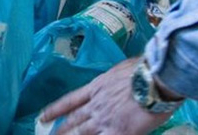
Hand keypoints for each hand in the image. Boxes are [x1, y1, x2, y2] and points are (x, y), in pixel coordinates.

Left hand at [40, 58, 172, 134]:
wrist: (154, 80)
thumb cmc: (142, 70)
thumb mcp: (119, 69)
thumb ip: (111, 79)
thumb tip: (113, 79)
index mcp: (96, 88)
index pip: (70, 101)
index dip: (55, 110)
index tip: (43, 116)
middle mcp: (97, 105)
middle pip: (74, 120)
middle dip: (60, 130)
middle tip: (48, 134)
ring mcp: (106, 120)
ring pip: (83, 133)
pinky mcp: (119, 132)